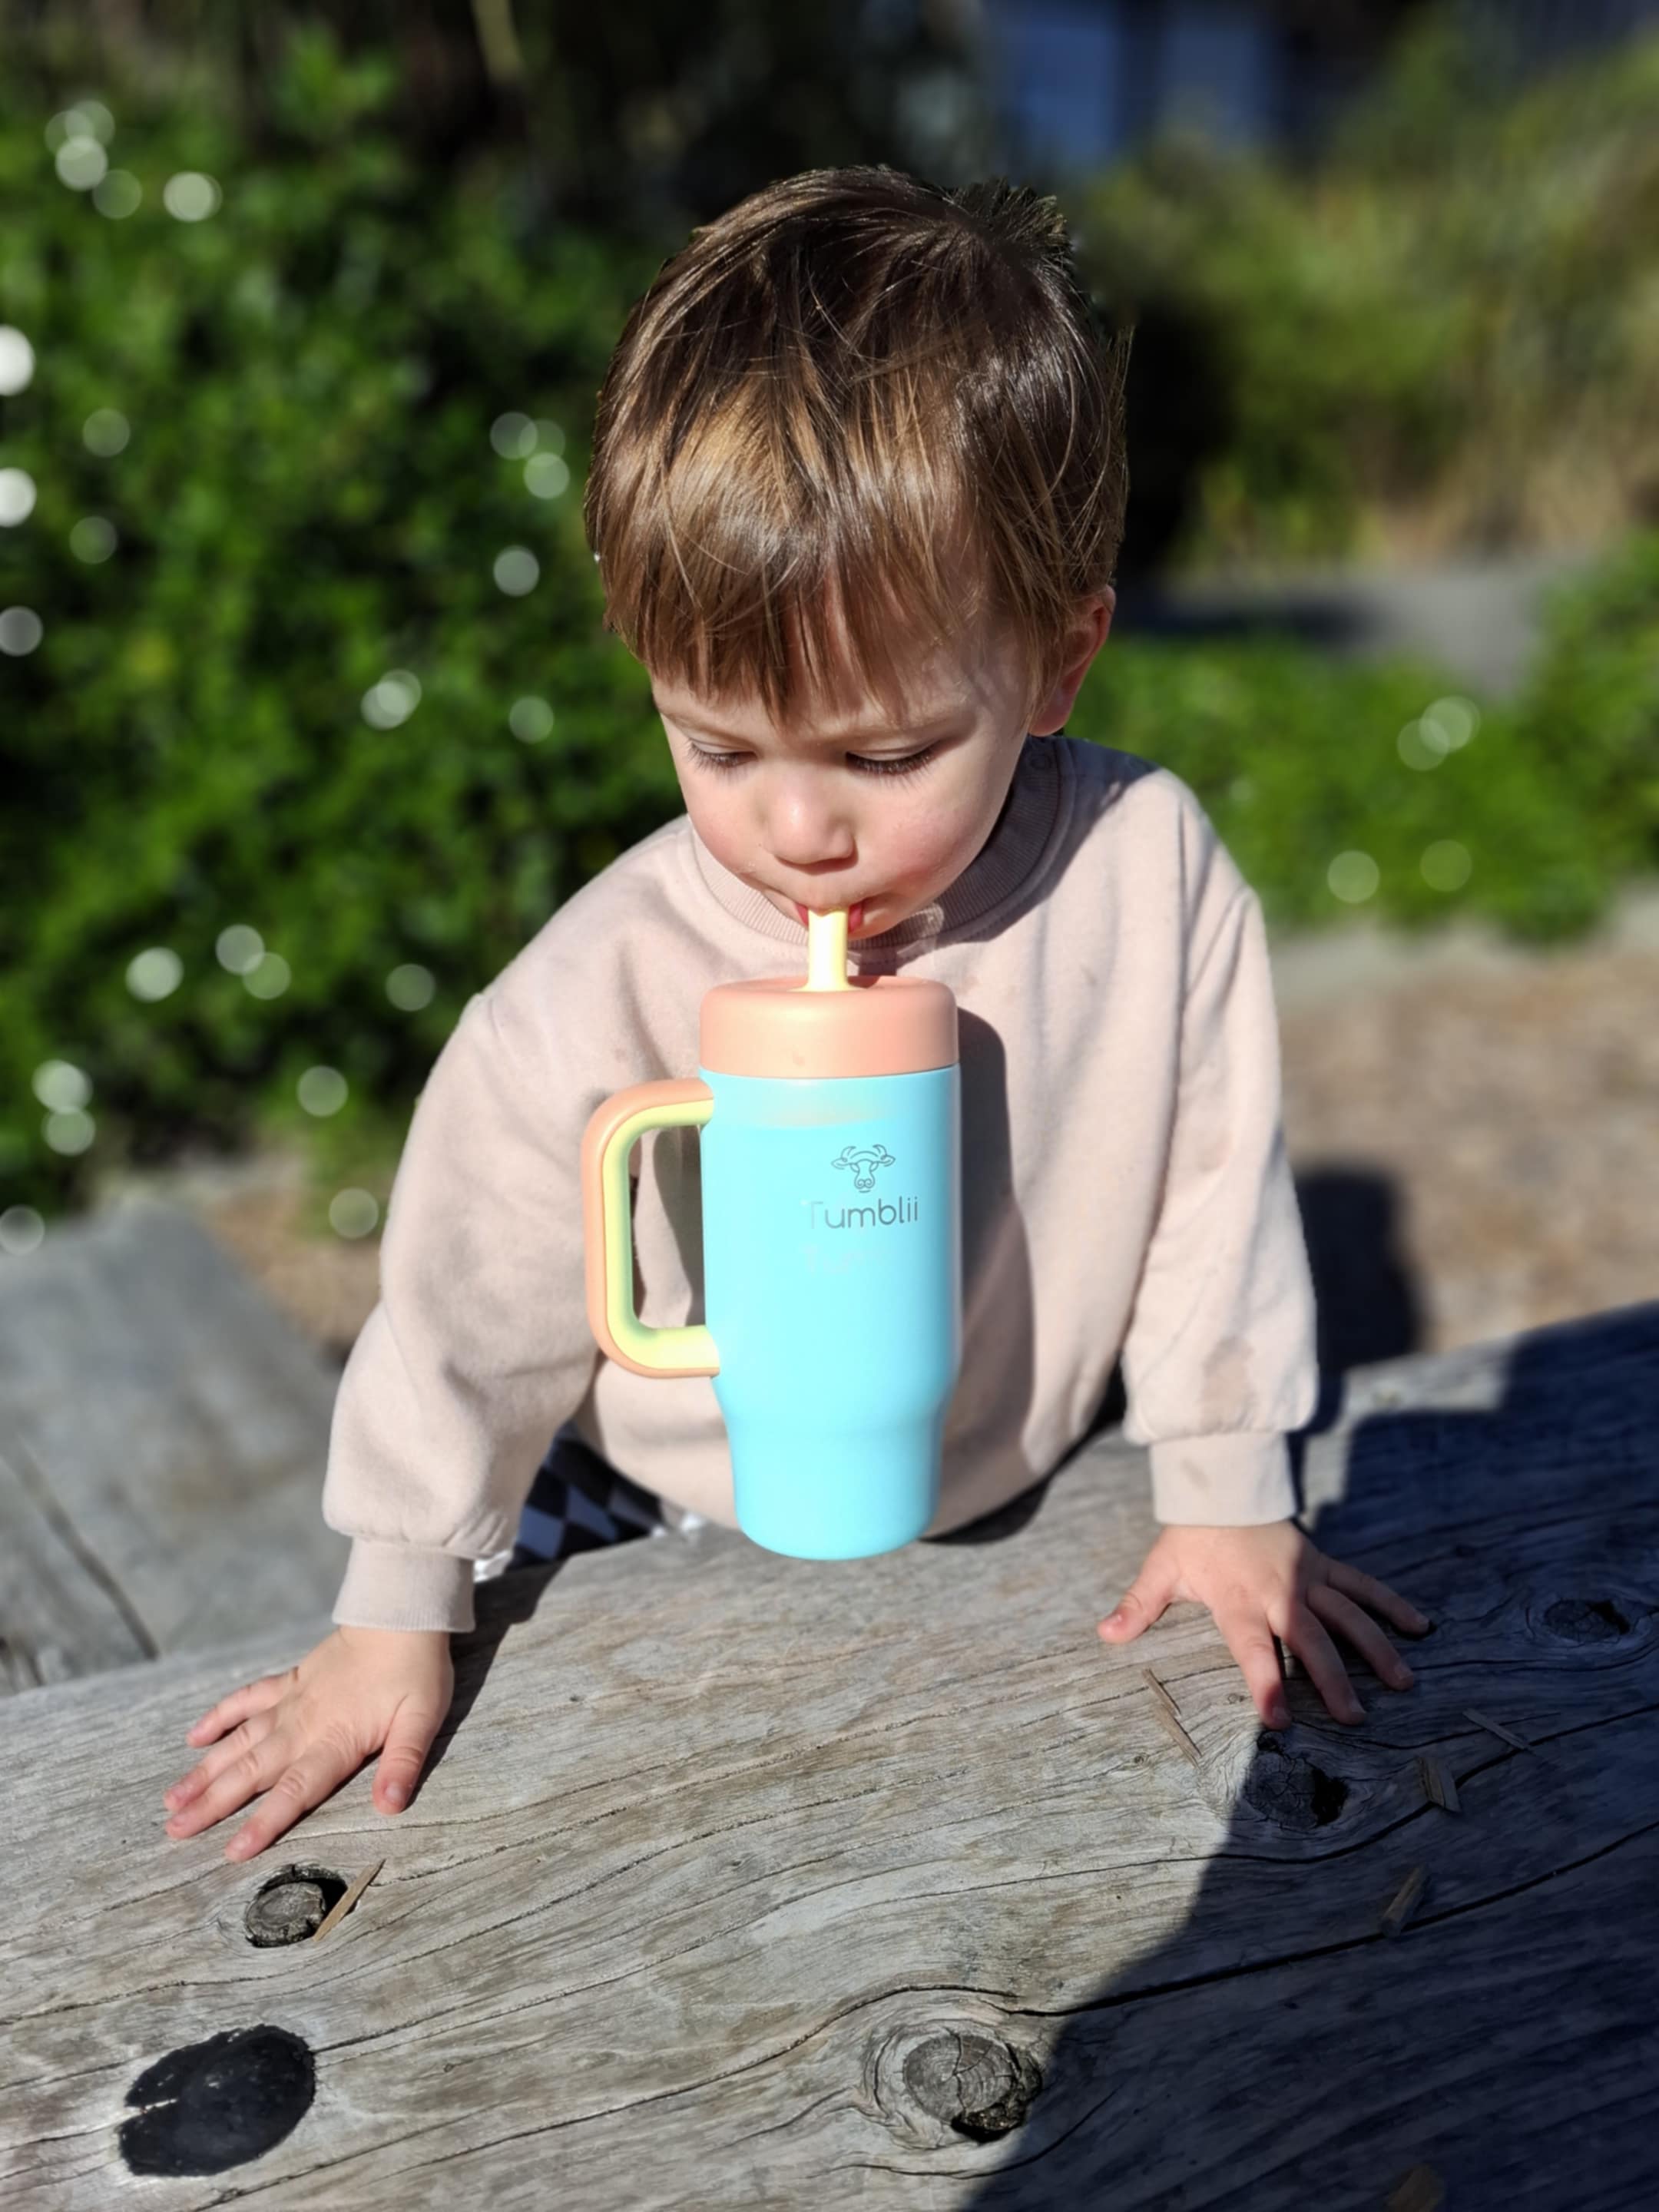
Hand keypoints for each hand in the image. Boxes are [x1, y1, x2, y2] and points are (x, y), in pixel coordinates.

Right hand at [161, 1624, 454, 1861]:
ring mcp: (291, 1701)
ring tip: (172, 1799)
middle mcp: (303, 1725)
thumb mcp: (422, 1719)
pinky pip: (247, 1699)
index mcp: (334, 1741)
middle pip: (252, 1772)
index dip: (263, 1823)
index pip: (293, 1791)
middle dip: (213, 1804)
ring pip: (240, 1741)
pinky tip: (194, 1737)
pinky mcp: (290, 1680)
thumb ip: (404, 1763)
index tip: (231, 1852)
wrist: (400, 1614)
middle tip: (173, 1830)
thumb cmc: (416, 1671)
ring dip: (206, 1770)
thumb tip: (391, 1807)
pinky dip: (220, 1716)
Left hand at [1097, 1520, 1431, 1728]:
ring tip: (1403, 1683)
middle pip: (1311, 1639)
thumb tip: (1104, 1635)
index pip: (1253, 1648)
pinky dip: (1392, 1604)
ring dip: (1376, 1648)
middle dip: (1333, 1680)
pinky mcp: (1324, 1563)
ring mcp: (1308, 1576)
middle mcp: (1279, 1591)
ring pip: (1348, 1614)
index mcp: (1238, 1599)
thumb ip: (1138, 1605)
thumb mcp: (1162, 1570)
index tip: (1279, 1720)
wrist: (1222, 1486)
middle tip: (1355, 1718)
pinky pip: (1363, 1584)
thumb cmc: (1192, 1538)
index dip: (1266, 1683)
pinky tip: (1420, 1626)